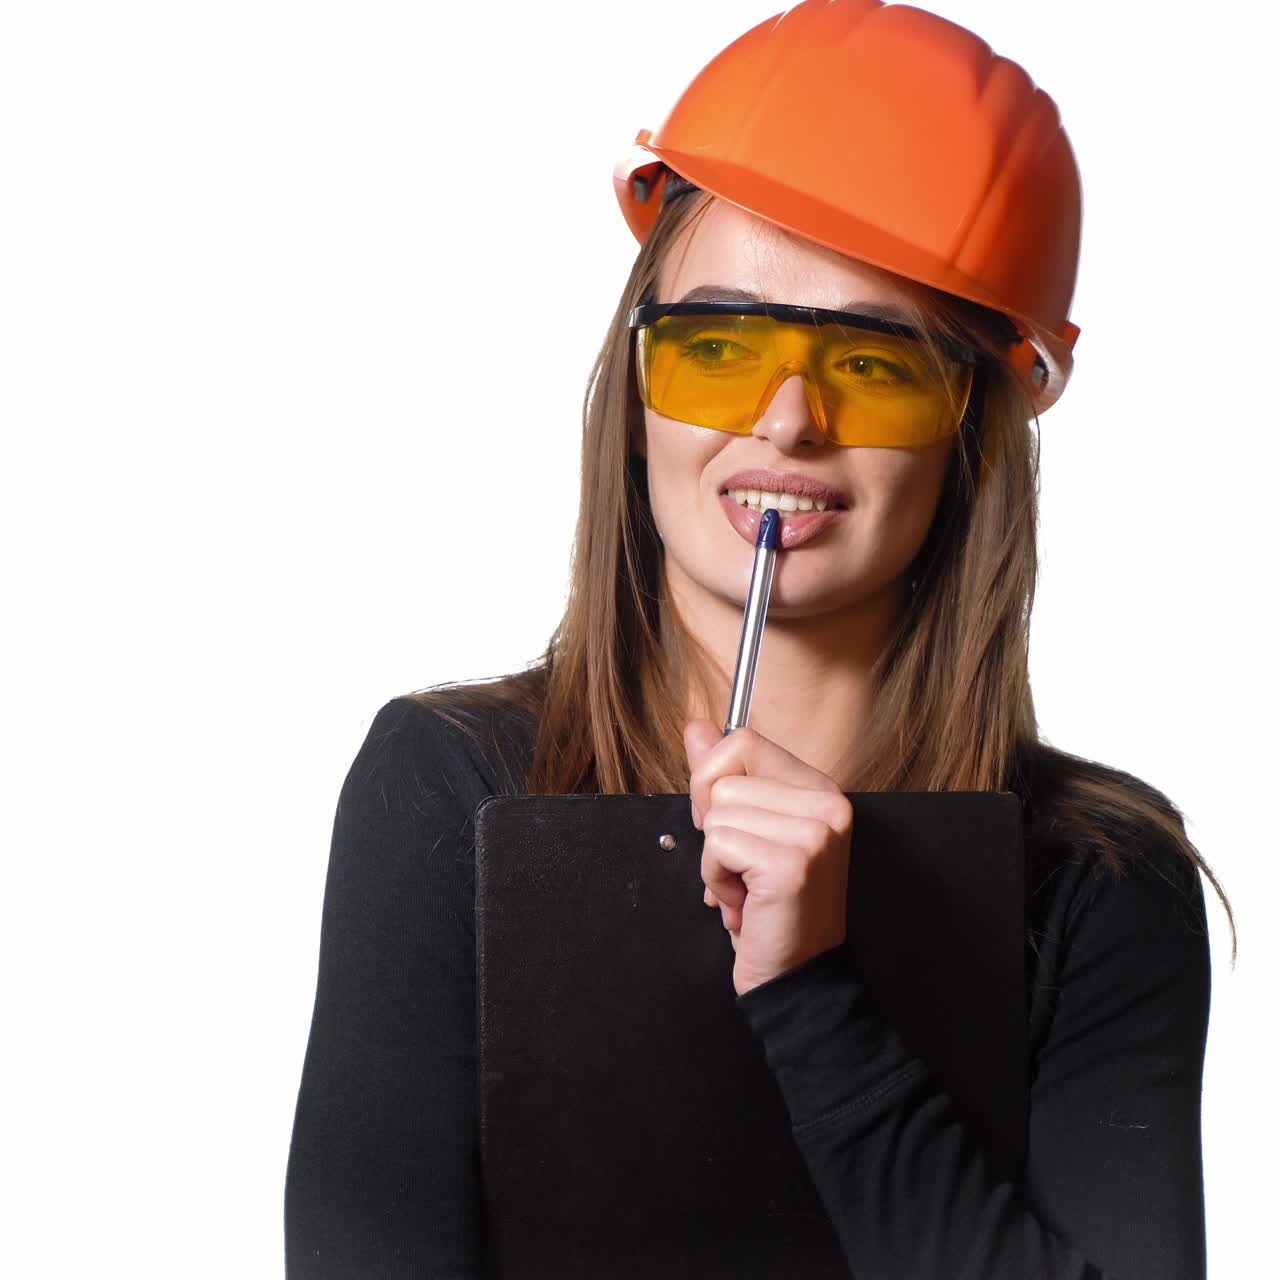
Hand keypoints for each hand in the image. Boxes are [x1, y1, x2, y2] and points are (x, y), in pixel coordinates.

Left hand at [684, 720, 853, 996]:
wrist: (797, 978)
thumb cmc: (771, 908)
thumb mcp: (747, 831)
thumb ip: (722, 775)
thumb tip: (697, 728)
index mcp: (818, 789)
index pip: (743, 742)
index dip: (715, 783)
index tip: (732, 827)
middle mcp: (826, 803)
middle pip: (723, 776)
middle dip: (712, 826)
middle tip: (742, 866)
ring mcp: (814, 831)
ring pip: (716, 812)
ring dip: (715, 859)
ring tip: (747, 888)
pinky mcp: (793, 862)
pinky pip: (717, 845)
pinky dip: (717, 879)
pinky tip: (746, 903)